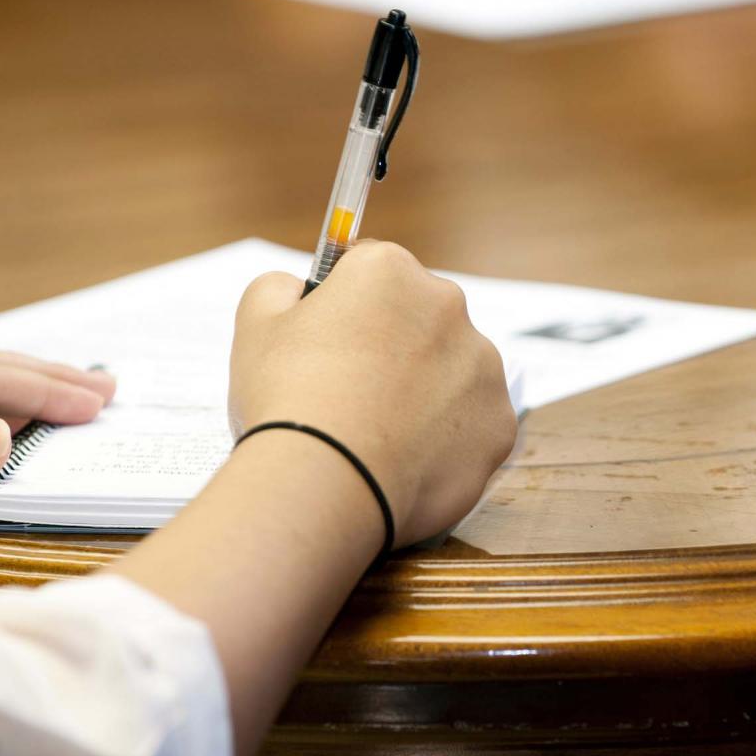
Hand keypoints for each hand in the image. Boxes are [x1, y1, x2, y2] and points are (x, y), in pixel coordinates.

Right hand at [229, 240, 516, 545]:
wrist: (325, 484)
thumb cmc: (288, 400)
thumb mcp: (257, 324)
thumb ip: (280, 288)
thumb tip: (297, 289)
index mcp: (390, 271)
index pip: (372, 272)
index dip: (347, 306)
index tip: (332, 339)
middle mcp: (448, 307)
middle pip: (419, 319)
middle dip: (394, 347)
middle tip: (352, 393)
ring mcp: (483, 367)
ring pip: (452, 372)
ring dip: (425, 392)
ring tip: (380, 433)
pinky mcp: (499, 424)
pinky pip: (472, 425)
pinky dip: (446, 441)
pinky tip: (407, 459)